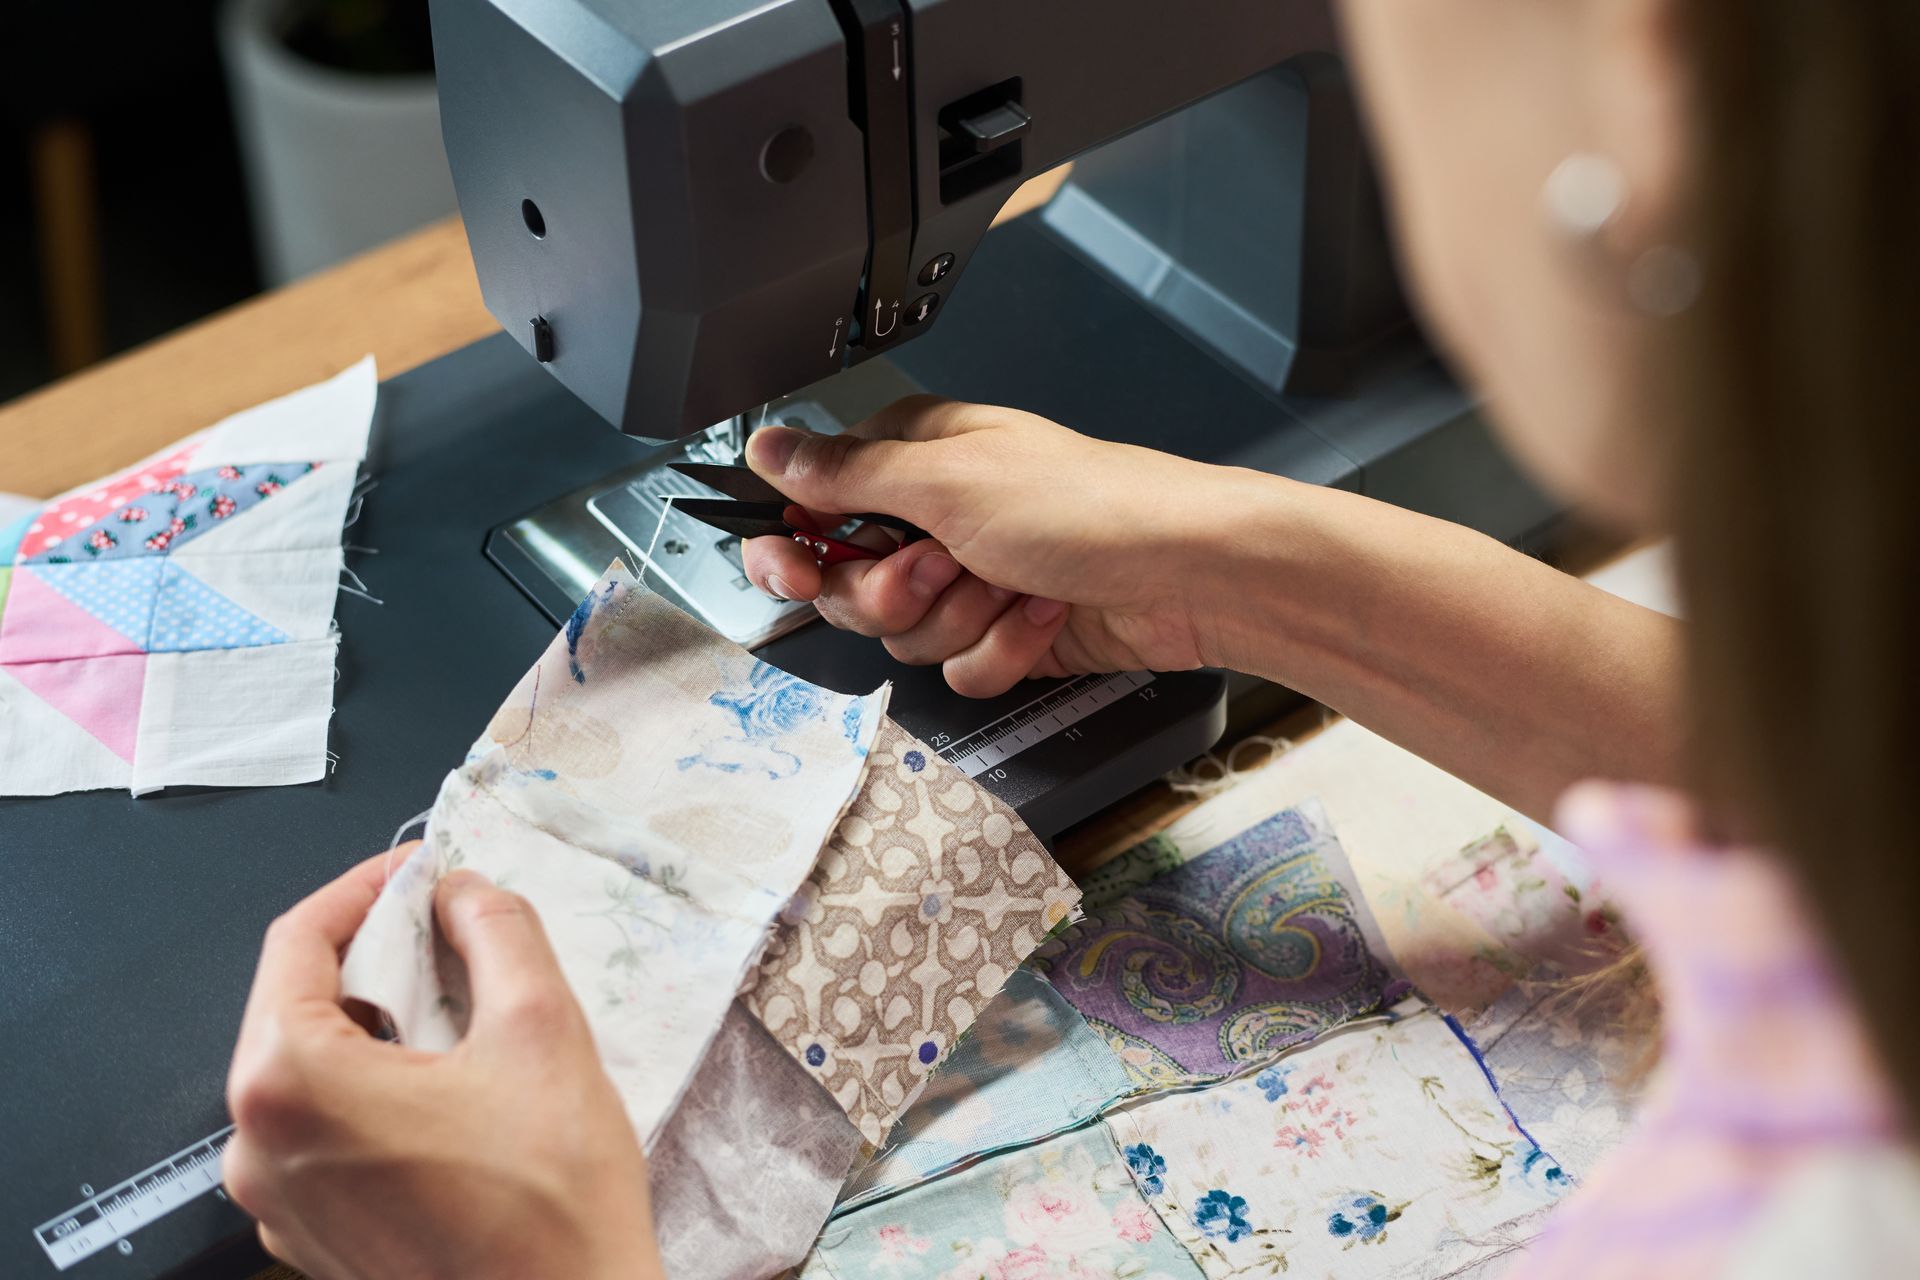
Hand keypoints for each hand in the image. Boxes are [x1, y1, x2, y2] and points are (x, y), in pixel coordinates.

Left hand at [223, 853, 661, 1279]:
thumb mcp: (543, 1028)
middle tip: (453, 933)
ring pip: (313, 1070)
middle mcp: (258, 1147)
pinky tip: (453, 1089)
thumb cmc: (553, 1202)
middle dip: (376, 957)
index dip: (364, 889)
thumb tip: (464, 890)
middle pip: (299, 1005)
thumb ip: (497, 931)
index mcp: (291, 1083)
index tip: (422, 872)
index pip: (297, 940)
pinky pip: (325, 1131)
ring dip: (381, 1024)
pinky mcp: (313, 1237)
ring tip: (465, 1013)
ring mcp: (278, 1203)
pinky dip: (377, 1090)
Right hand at [740, 397, 1253, 696]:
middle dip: (896, 592)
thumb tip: (768, 448)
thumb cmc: (1090, 505)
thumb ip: (845, 474)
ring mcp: (974, 579)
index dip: (798, 548)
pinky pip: (961, 668)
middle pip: (852, 587)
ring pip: (907, 637)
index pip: (815, 508)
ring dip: (962, 619)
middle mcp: (938, 518)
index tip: (796, 568)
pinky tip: (1042, 615)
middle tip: (942, 566)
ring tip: (1013, 583)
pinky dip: (1002, 650)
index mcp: (914, 460)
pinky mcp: (1007, 632)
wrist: (1187, 572)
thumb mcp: (948, 480)